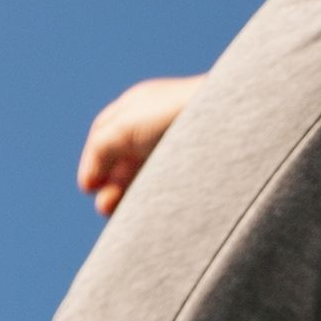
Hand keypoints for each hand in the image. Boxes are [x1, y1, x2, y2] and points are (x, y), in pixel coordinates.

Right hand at [76, 76, 204, 216]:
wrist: (231, 120)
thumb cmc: (176, 116)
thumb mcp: (124, 128)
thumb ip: (101, 151)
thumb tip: (90, 182)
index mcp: (141, 105)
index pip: (105, 134)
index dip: (93, 162)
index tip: (89, 186)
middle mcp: (158, 124)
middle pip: (124, 159)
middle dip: (111, 185)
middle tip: (107, 207)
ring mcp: (180, 145)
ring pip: (145, 176)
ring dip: (129, 197)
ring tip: (123, 215)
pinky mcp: (198, 167)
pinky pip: (168, 187)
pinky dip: (153, 200)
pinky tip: (148, 213)